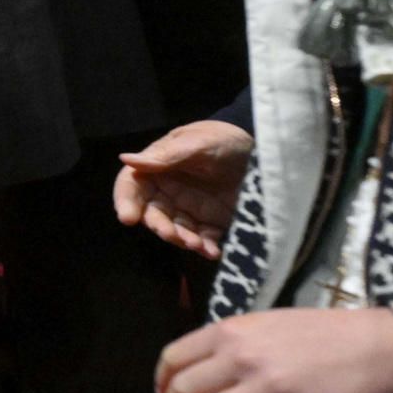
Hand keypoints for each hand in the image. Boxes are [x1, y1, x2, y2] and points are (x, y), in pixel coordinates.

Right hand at [113, 119, 253, 259]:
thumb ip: (167, 155)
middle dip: (159, 226)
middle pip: (152, 212)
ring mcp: (189, 208)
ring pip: (175, 230)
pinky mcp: (211, 222)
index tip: (128, 218)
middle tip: (173, 235)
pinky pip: (202, 238)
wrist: (267, 152)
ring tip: (199, 245)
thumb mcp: (199, 143)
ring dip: (183, 240)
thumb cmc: (226, 140)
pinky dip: (205, 248)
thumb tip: (126, 159)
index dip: (126, 201)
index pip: (132, 185)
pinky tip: (213, 252)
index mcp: (158, 166)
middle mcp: (168, 190)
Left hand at [157, 306, 392, 392]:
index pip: (176, 357)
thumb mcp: (273, 323)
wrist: (389, 348)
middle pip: (187, 391)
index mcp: (236, 330)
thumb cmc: (333, 333)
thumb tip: (206, 371)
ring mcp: (274, 389)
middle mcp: (246, 357)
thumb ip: (237, 343)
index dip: (163, 384)